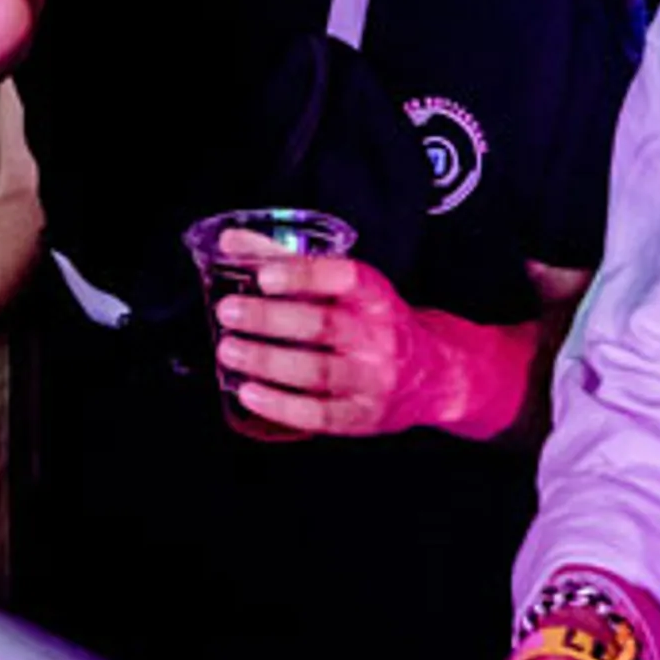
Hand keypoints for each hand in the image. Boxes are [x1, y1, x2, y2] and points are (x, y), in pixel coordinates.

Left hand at [211, 231, 456, 437]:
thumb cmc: (374, 323)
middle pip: (324, 326)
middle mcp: (380, 337)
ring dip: (267, 361)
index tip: (265, 275)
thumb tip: (231, 243)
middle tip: (228, 311)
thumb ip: (288, 262)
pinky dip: (280, 405)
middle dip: (269, 318)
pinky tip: (249, 392)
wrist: (431, 375)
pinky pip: (320, 414)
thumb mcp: (345, 288)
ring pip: (318, 371)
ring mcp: (373, 380)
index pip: (347, 278)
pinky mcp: (362, 417)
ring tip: (229, 350)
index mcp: (376, 297)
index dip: (304, 275)